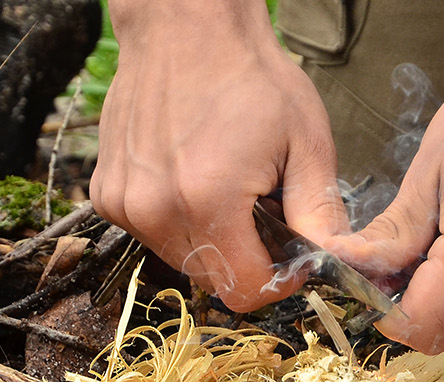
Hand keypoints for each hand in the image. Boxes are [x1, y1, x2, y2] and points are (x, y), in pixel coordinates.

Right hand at [90, 4, 347, 310]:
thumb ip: (320, 212)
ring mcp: (124, 204)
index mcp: (207, 200)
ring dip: (210, 241)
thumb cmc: (251, 76)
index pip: (243, 291)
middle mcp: (155, 210)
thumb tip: (336, 264)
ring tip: (227, 187)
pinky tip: (192, 177)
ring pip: (181, 260)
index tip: (291, 254)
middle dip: (245, 260)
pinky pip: (152, 234)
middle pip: (211, 281)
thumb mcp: (306, 142)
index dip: (276, 282)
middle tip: (262, 211)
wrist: (185, 27)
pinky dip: (177, 220)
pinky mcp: (107, 195)